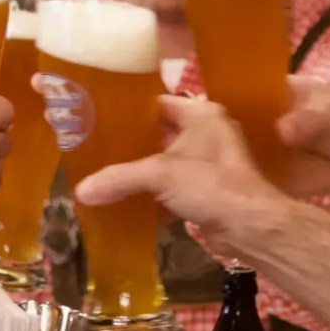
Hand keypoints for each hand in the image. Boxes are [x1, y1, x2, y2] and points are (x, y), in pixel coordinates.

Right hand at [74, 97, 286, 237]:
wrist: (249, 227)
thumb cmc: (209, 184)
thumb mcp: (160, 174)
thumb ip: (119, 178)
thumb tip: (80, 190)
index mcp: (201, 114)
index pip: (158, 103)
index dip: (131, 109)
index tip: (100, 116)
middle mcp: (207, 133)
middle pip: (160, 134)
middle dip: (132, 144)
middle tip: (96, 147)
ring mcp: (209, 164)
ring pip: (166, 163)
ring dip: (142, 172)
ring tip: (105, 174)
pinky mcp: (207, 191)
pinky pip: (172, 188)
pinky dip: (153, 196)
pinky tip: (127, 204)